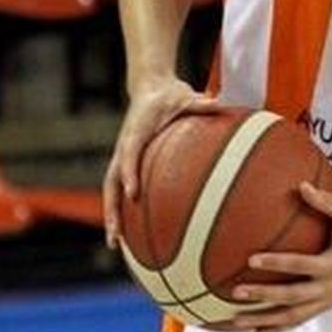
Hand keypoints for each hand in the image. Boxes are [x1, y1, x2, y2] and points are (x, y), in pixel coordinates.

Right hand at [103, 75, 221, 248]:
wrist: (149, 87)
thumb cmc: (170, 95)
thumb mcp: (186, 96)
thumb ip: (200, 103)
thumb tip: (220, 103)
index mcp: (136, 133)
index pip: (130, 155)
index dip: (130, 174)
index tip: (134, 195)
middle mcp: (124, 148)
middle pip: (112, 183)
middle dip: (112, 210)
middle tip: (115, 235)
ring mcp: (123, 157)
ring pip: (112, 191)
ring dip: (112, 216)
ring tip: (115, 244)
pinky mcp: (127, 162)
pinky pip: (121, 188)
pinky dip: (122, 209)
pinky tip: (131, 231)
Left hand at [229, 182, 331, 331]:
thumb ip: (324, 201)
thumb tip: (300, 185)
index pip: (303, 265)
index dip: (277, 264)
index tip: (251, 260)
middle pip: (293, 297)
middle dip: (264, 297)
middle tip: (236, 292)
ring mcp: (328, 299)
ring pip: (292, 316)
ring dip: (263, 320)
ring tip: (235, 321)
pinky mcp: (325, 305)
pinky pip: (298, 320)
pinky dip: (277, 327)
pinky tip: (255, 331)